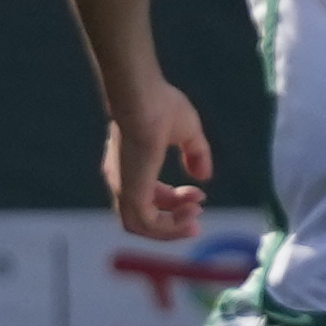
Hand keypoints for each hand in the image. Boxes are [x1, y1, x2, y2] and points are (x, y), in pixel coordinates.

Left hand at [98, 71, 206, 241]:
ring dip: (172, 228)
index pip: (148, 197)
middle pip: (144, 215)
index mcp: (130, 167)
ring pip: (142, 226)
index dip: (174, 202)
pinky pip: (149, 224)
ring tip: (195, 218)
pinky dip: (170, 227)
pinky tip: (191, 215)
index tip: (199, 195)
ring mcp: (123, 188)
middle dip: (174, 217)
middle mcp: (121, 181)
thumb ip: (196, 154)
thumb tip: (204, 177)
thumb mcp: (187, 132)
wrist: (143, 97)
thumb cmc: (161, 106)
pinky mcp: (131, 193)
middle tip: (198, 209)